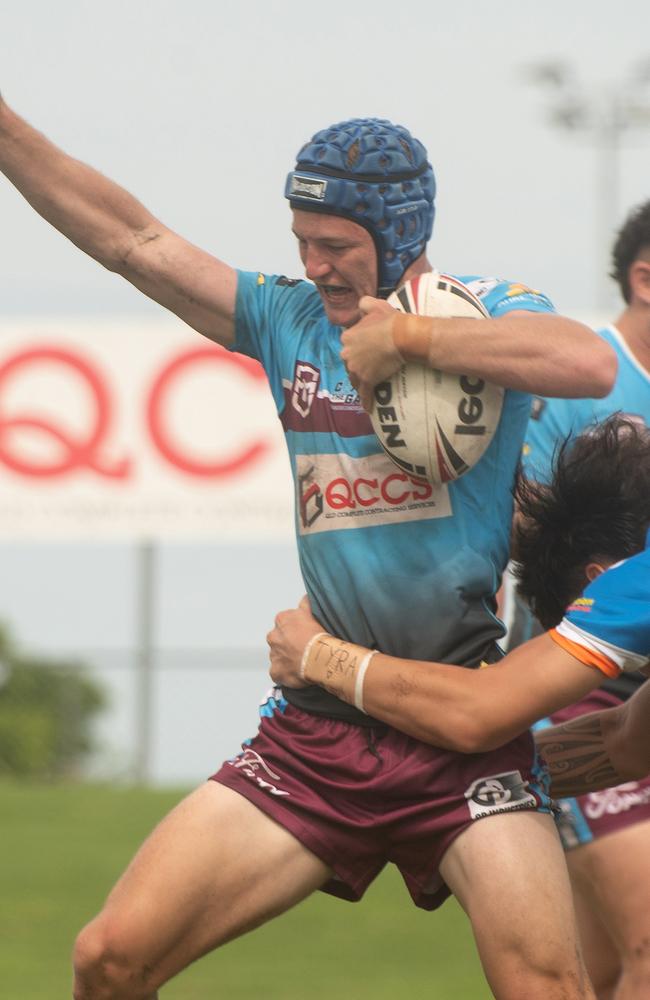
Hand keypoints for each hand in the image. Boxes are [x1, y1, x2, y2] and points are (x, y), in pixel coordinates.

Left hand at [267, 596, 324, 687]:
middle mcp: (273, 636)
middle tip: (303, 648)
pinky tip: (297, 673)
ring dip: (287, 658)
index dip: (296, 628)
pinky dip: (286, 673)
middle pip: (279, 638)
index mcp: (282, 619)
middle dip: (288, 643)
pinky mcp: (275, 671)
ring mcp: (273, 655)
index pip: (285, 621)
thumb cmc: (318, 635)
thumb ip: (306, 603)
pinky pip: (279, 672)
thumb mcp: (312, 612)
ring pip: (279, 655)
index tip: (305, 633)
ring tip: (302, 662)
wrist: (320, 658)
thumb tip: (305, 597)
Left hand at [340, 297, 403, 411]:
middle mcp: (347, 354)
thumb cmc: (390, 321)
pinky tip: (368, 408)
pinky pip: (365, 394)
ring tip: (366, 388)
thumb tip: (361, 303)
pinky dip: (366, 401)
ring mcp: (356, 369)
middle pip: (350, 364)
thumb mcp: (376, 306)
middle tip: (367, 370)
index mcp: (347, 337)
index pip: (348, 346)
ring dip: (360, 384)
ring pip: (355, 380)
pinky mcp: (367, 380)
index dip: (357, 350)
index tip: (364, 352)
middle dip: (356, 367)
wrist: (402, 336)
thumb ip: (365, 304)